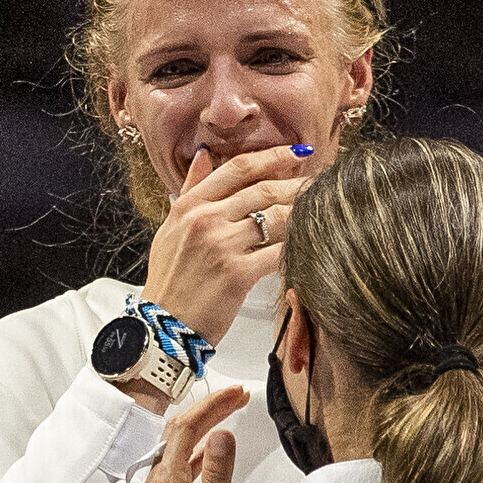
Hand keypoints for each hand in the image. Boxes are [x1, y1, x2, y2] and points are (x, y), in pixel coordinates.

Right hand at [138, 143, 313, 342]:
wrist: (163, 328)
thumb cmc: (169, 282)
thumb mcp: (170, 228)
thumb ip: (190, 190)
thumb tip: (203, 155)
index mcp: (189, 205)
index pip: (237, 168)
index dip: (273, 156)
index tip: (297, 153)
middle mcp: (205, 220)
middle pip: (263, 189)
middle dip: (297, 184)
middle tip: (319, 182)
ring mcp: (222, 246)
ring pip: (276, 218)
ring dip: (302, 212)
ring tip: (319, 210)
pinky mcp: (237, 274)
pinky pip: (278, 252)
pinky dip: (296, 246)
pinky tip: (307, 244)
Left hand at [140, 382, 242, 482]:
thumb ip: (217, 474)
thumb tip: (222, 434)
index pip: (186, 429)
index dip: (212, 406)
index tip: (236, 394)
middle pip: (178, 433)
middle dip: (207, 410)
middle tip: (236, 397)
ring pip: (177, 448)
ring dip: (202, 428)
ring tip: (228, 414)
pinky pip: (179, 468)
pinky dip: (197, 450)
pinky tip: (211, 450)